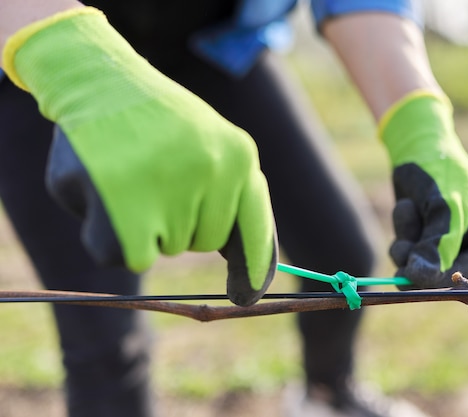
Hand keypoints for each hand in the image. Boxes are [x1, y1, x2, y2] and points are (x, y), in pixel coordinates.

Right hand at [3, 7, 276, 304]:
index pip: (254, 230)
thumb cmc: (160, 125)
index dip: (253, 269)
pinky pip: (127, 256)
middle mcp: (209, 169)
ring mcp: (164, 183)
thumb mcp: (211, 146)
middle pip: (203, 242)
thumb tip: (248, 286)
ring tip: (129, 176)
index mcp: (239, 155)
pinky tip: (103, 195)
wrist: (100, 82)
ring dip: (146, 227)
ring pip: (163, 250)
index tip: (245, 297)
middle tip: (156, 178)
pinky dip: (113, 238)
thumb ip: (231, 201)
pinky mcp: (117, 201)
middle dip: (181, 224)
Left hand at [380, 93, 467, 288]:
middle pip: (443, 273)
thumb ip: (436, 245)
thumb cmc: (440, 172)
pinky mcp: (425, 236)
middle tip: (401, 248)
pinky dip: (401, 233)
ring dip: (406, 242)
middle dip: (419, 258)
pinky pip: (408, 252)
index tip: (414, 277)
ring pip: (420, 264)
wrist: (417, 145)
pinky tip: (406, 206)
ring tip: (408, 208)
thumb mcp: (444, 208)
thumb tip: (419, 278)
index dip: (442, 278)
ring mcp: (447, 241)